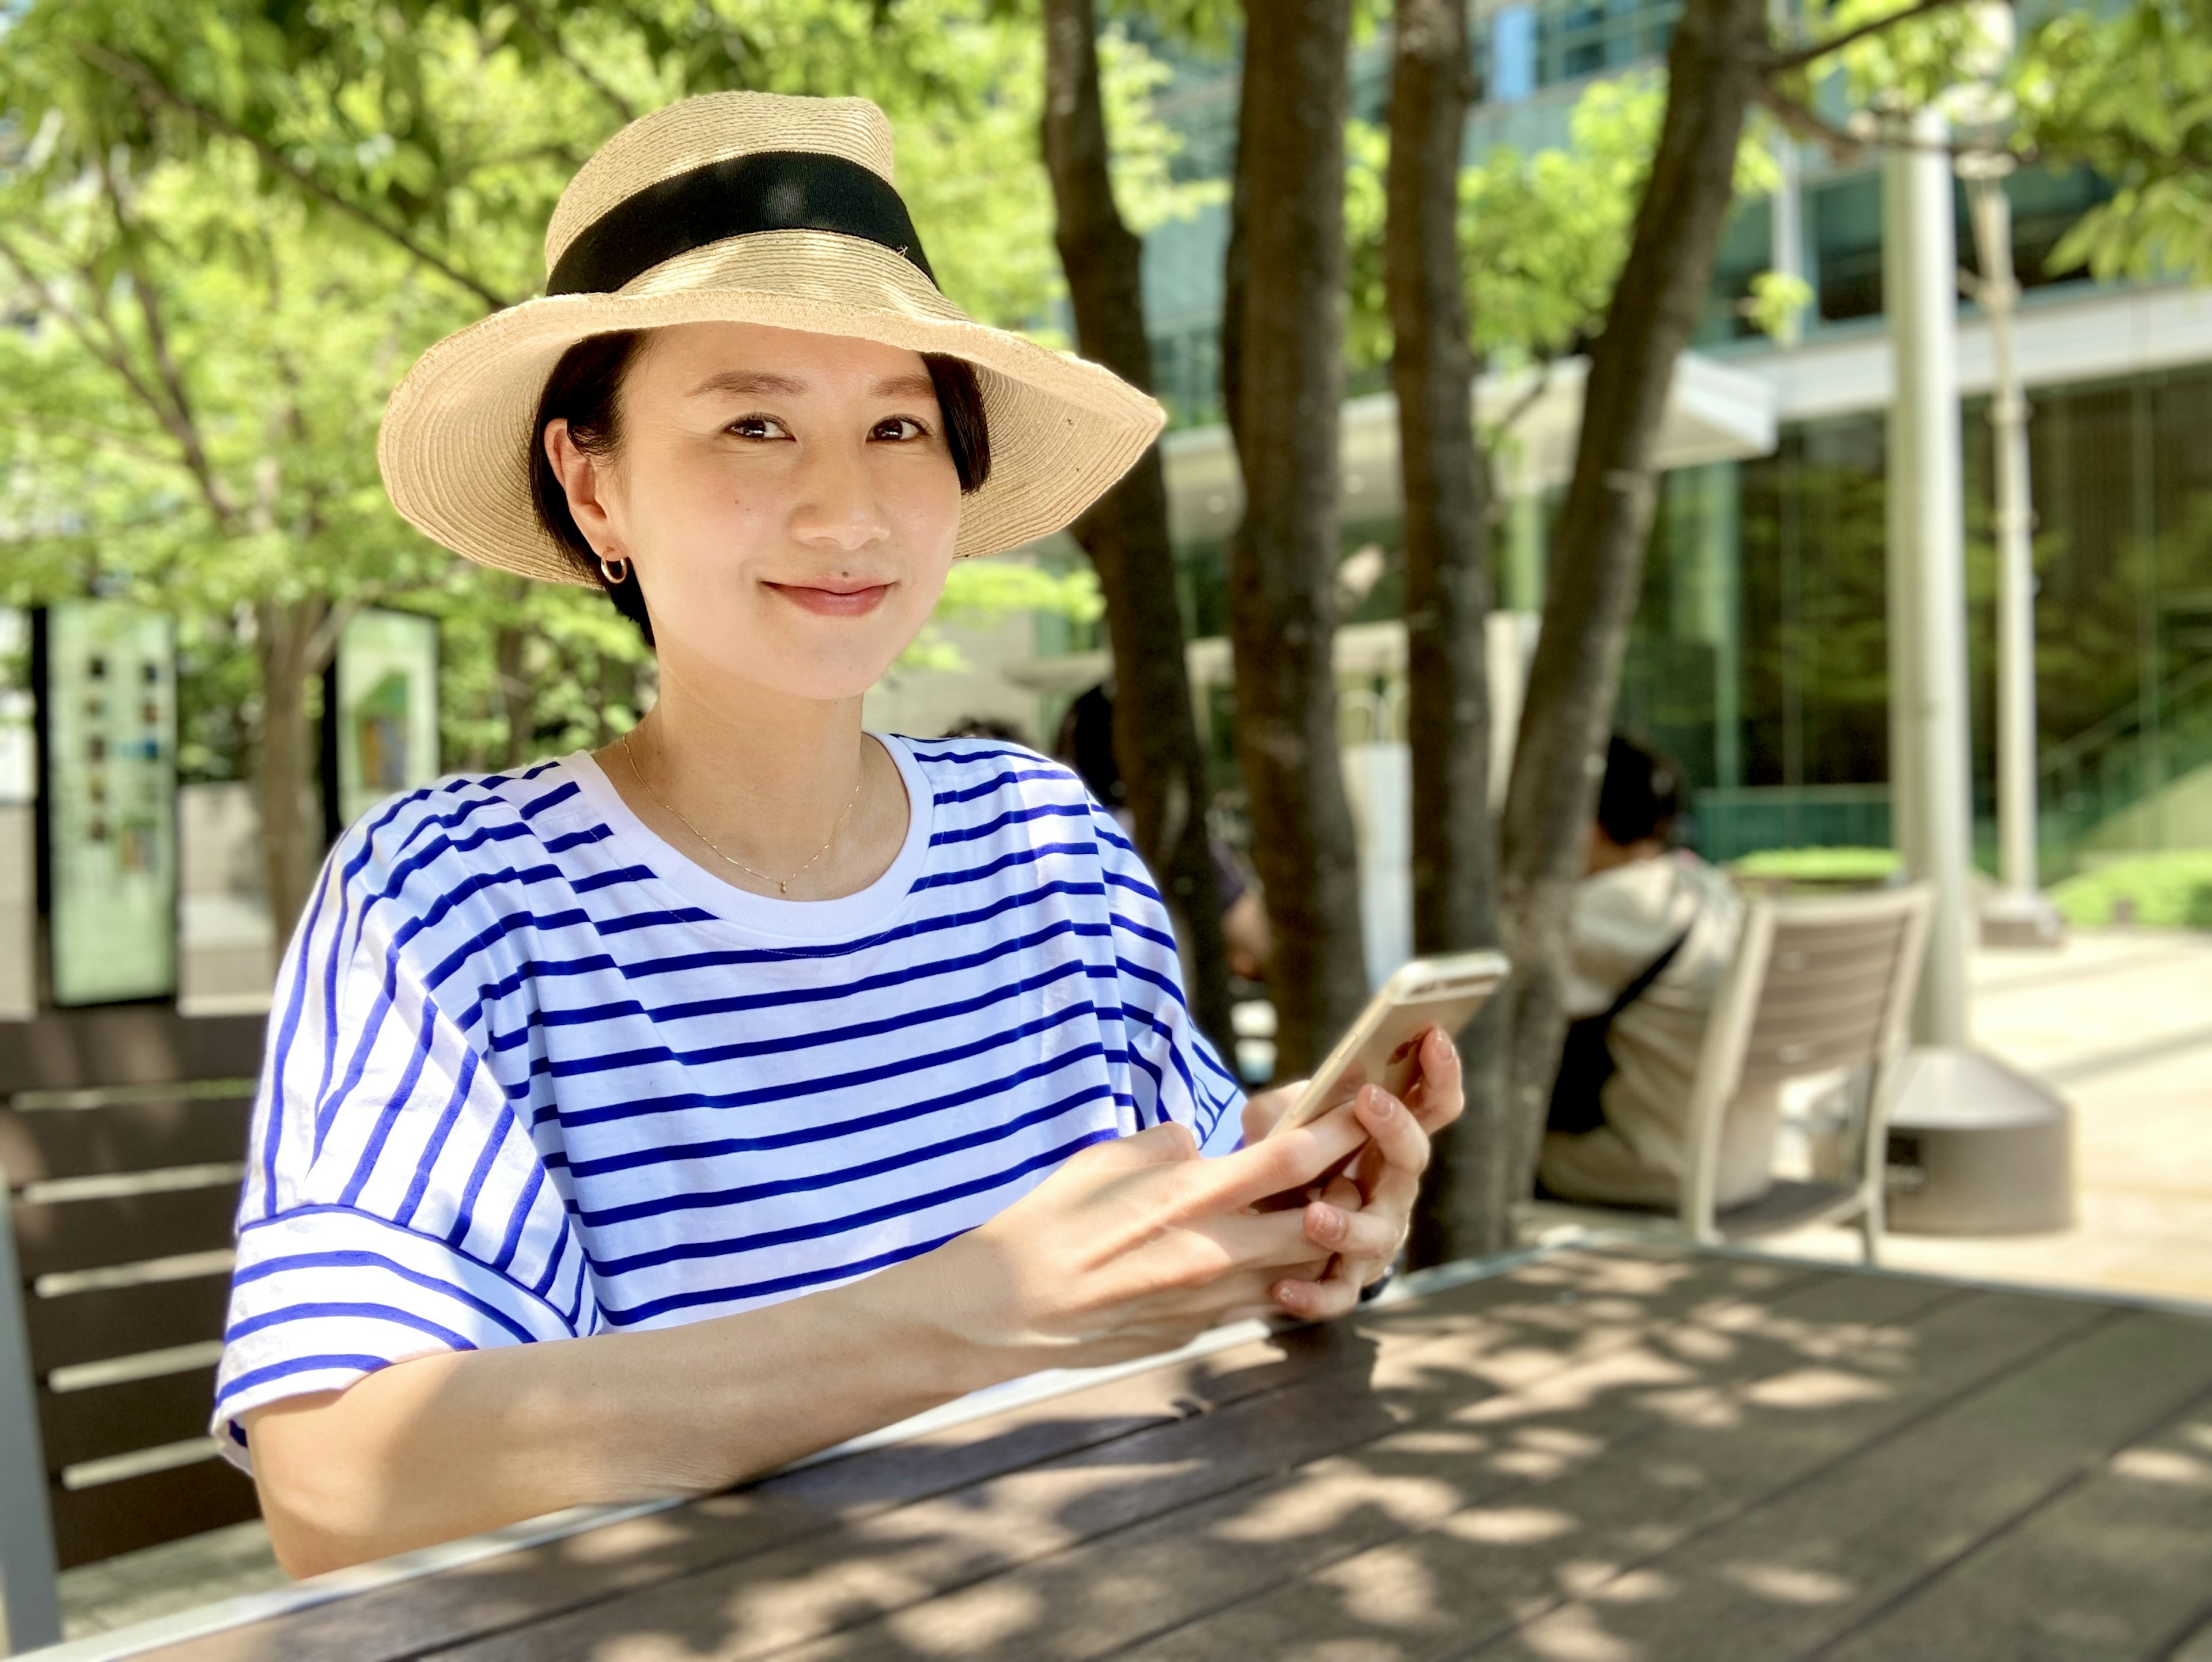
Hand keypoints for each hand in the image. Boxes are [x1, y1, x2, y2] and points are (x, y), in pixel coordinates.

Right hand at [919, 1105, 1373, 1375]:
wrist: (1010, 1308)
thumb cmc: (1051, 1221)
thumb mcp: (1107, 1159)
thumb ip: (1165, 1146)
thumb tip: (1197, 1144)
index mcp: (1190, 1196)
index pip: (1290, 1160)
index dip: (1338, 1132)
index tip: (1364, 1109)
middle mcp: (1213, 1251)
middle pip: (1318, 1224)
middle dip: (1349, 1195)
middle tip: (1361, 1169)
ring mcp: (1210, 1300)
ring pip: (1300, 1273)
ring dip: (1321, 1244)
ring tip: (1325, 1213)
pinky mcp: (1199, 1331)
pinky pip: (1261, 1304)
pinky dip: (1280, 1281)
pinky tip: (1271, 1258)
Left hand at [1240, 1026, 1465, 1321]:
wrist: (1267, 1223)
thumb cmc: (1287, 1159)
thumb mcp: (1282, 1120)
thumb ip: (1290, 1105)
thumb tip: (1306, 1098)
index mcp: (1390, 1141)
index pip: (1434, 1104)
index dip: (1442, 1071)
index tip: (1434, 1035)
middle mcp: (1394, 1188)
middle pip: (1412, 1158)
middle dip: (1395, 1128)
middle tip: (1370, 1100)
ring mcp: (1376, 1236)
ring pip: (1376, 1235)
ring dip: (1347, 1224)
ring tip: (1314, 1215)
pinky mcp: (1346, 1281)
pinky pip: (1337, 1295)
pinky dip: (1312, 1295)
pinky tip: (1283, 1290)